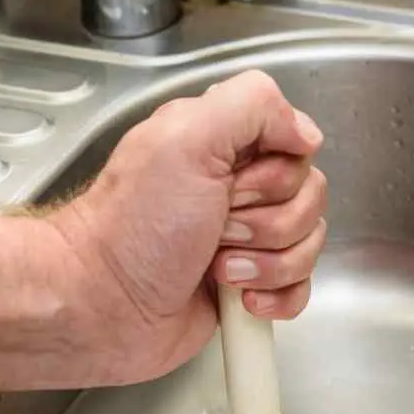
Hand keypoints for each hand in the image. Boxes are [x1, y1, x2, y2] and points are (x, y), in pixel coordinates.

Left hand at [52, 69, 327, 385]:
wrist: (103, 307)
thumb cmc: (133, 228)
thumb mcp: (185, 139)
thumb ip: (252, 106)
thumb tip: (307, 132)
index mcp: (224, 143)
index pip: (298, 146)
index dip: (277, 173)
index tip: (232, 185)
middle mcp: (238, 187)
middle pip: (310, 199)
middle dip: (270, 223)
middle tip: (217, 229)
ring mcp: (248, 240)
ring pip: (309, 245)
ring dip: (268, 263)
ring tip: (217, 268)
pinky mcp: (252, 285)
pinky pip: (300, 288)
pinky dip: (277, 297)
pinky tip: (239, 297)